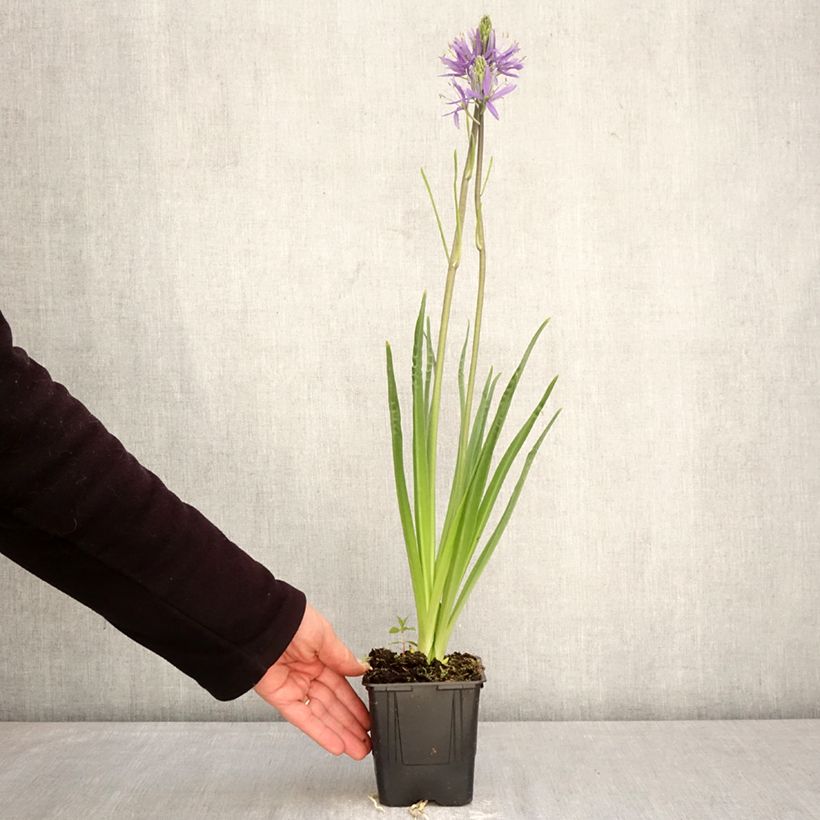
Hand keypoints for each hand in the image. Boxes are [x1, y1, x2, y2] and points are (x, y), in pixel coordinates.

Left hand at [253, 603, 371, 759]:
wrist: (262, 624)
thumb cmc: (291, 621)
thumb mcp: (324, 636)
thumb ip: (342, 657)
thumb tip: (361, 669)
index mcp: (319, 657)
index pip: (341, 687)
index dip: (355, 705)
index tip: (369, 719)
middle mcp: (307, 674)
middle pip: (333, 705)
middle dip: (351, 725)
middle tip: (368, 741)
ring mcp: (295, 688)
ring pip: (321, 716)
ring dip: (340, 734)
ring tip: (358, 750)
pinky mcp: (281, 698)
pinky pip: (303, 718)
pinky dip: (320, 732)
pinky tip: (336, 744)